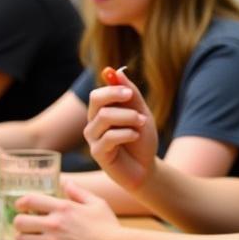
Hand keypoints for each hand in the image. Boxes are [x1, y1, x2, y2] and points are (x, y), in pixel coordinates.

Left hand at [13, 179, 119, 239]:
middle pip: (19, 221)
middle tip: (28, 227)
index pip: (29, 200)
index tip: (22, 208)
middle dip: (21, 223)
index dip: (21, 203)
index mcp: (64, 208)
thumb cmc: (109, 228)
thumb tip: (66, 182)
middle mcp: (54, 224)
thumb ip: (79, 192)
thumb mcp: (98, 204)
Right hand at [83, 70, 156, 189]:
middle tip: (132, 98)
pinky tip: (136, 136)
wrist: (145, 168)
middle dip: (116, 95)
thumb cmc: (142, 140)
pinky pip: (109, 137)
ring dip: (128, 117)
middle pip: (96, 99)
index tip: (129, 92)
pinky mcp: (97, 153)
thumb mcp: (141, 113)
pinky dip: (127, 133)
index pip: (99, 93)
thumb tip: (115, 71)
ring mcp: (93, 137)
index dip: (112, 87)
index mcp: (102, 111)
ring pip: (104, 116)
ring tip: (142, 123)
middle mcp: (93, 122)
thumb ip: (130, 94)